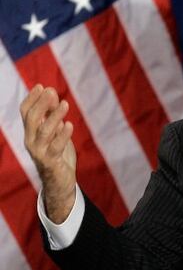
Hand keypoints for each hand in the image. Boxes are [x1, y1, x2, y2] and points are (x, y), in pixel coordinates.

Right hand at [21, 85, 76, 222]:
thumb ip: (52, 118)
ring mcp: (39, 152)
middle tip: (52, 92)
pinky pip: (56, 147)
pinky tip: (69, 125)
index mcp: (30, 133)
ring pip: (44, 131)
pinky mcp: (51, 162)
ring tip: (65, 104)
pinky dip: (63, 135)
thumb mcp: (55, 134)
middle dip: (42, 104)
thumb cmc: (58, 156)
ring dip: (54, 116)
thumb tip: (52, 97)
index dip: (32, 99)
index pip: (25, 112)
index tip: (42, 86)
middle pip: (32, 119)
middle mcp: (31, 141)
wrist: (60, 182)